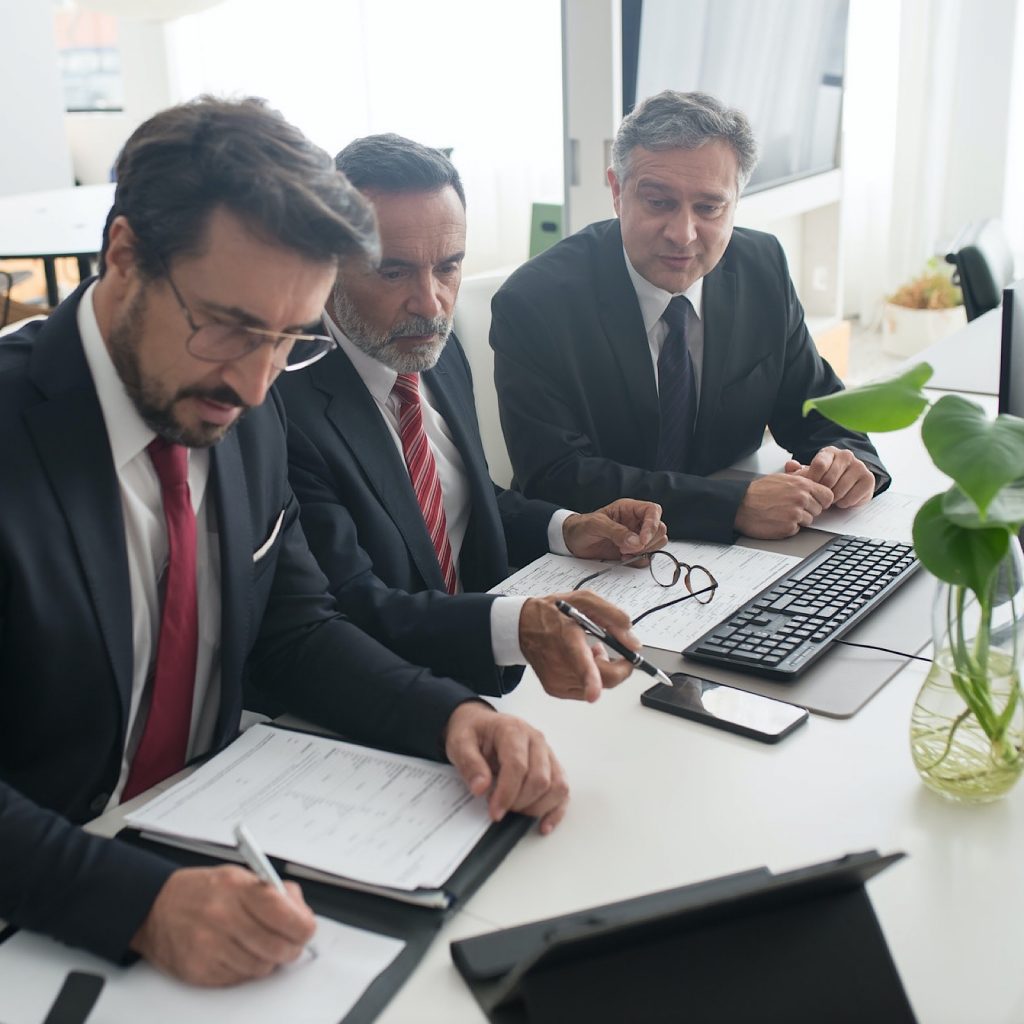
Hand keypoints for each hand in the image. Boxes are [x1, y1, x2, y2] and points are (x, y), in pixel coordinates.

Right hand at [131, 865, 315, 985]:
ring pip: (262, 967)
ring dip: (267, 959)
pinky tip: (235, 952)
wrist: (154, 908)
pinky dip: (245, 969)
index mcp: (238, 889)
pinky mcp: (200, 971)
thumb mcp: (241, 876)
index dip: (304, 927)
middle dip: (291, 947)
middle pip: (279, 948)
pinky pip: (239, 978)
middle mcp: (223, 918)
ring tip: (256, 944)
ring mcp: (210, 947)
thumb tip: (302, 915)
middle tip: (289, 942)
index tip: (305, 929)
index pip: (287, 917)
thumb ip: (275, 893)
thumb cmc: (202, 891)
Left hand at [443, 701, 568, 834]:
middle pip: (540, 779)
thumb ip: (469, 764)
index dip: (507, 793)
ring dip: (537, 807)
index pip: (518, 766)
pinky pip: (563, 791)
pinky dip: (555, 811)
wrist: (480, 725)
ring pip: (556, 786)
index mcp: (514, 730)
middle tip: (500, 809)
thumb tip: (481, 787)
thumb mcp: (460, 743)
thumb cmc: (473, 733)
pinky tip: (543, 825)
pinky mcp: (552, 767)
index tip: (494, 811)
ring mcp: (547, 754)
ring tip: (516, 812)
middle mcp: (536, 740)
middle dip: (520, 802)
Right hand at [520, 591, 639, 700]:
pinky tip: (580, 660)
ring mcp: (556, 680)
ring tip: (590, 650)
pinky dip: (591, 677)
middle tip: (610, 649)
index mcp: (567, 639)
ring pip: (598, 687)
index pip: (580, 664)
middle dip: (618, 667)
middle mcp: (560, 664)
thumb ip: (613, 617)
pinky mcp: (555, 690)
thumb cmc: (552, 612)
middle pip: (602, 682)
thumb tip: (633, 642)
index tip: (594, 693)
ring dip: (603, 670)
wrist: (522, 625)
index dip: (590, 681)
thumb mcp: (584, 600)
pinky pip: (586, 690)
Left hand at [562, 499, 667, 559]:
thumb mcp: (596, 525)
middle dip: (648, 541)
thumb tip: (636, 542)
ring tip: (624, 551)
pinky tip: (623, 557)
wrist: (572, 542)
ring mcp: (637, 537)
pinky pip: (648, 557)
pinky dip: (639, 560)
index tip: (642, 540)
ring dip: (644, 551)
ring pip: (658, 543)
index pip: (653, 511)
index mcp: (630, 509)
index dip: (652, 525)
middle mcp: (637, 522)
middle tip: (628, 548)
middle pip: (659, 529)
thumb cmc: (582, 527)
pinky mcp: (634, 551)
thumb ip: (616, 531)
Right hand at [734, 473, 833, 538]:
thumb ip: (801, 480)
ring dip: (798, 520)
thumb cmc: (758, 492)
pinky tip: (777, 520)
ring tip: (781, 513)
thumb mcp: (782, 478)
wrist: (740, 505)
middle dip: (808, 510)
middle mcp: (801, 498)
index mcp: (802, 484)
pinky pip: (797, 530)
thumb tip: (814, 483)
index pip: (828, 496)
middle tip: (790, 508)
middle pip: (819, 510)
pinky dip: (788, 527)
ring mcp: (795, 513)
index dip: (822, 500)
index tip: (814, 502)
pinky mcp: (788, 527)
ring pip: (809, 521)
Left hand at [784, 446, 874, 508]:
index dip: (813, 481)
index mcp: (829, 452)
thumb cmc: (825, 477)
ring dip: (833, 499)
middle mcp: (846, 455)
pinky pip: (852, 498)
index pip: (819, 465)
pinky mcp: (869, 479)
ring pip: (840, 490)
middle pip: (829, 479)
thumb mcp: (810, 473)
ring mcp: (859, 466)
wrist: (848, 481)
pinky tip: (842, 499)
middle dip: (822, 492)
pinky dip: (844, 503)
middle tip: (820, 497)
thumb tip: (790, 465)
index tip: (810, 489)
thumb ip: (797, 471)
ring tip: (830, 498)